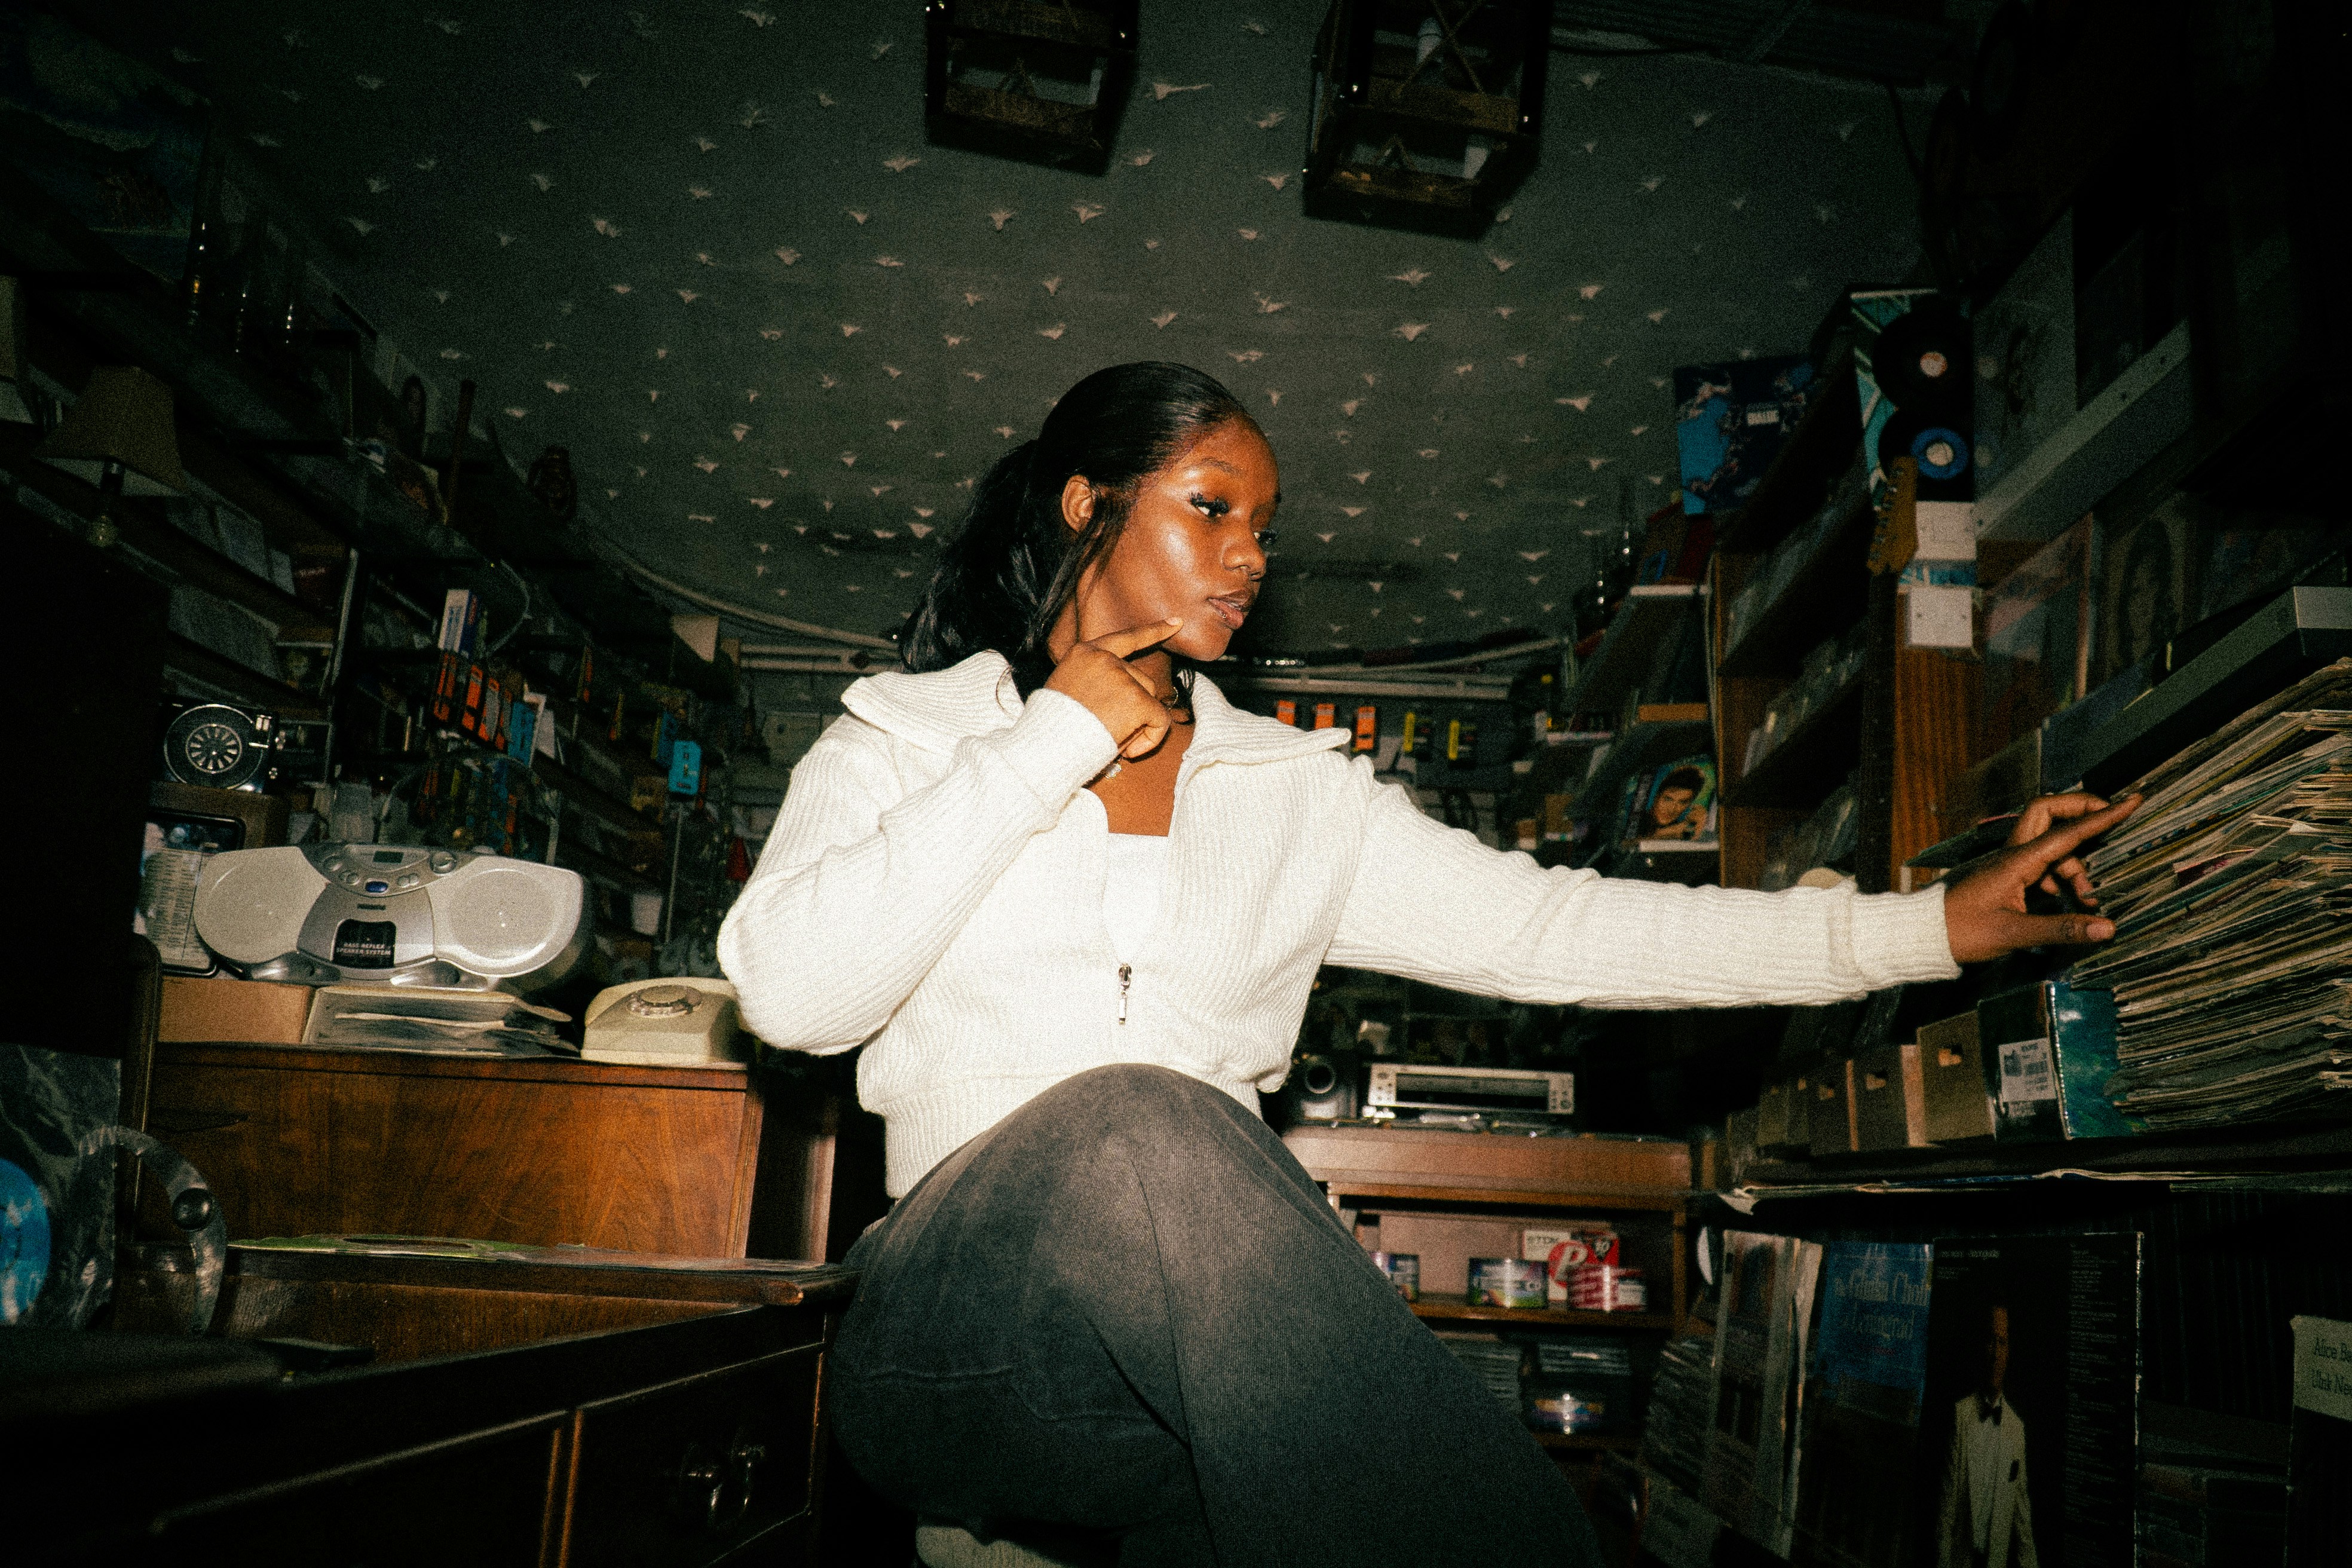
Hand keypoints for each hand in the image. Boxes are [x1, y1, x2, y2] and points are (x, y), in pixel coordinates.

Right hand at [1045, 616, 1183, 759]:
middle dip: (1134, 704)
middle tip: (1110, 728)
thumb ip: (1095, 682)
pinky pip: (1160, 718)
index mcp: (1084, 652)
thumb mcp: (1068, 690)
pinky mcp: (1136, 698)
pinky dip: (1152, 737)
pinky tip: (1130, 750)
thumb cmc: (1055, 727)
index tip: (1176, 622)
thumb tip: (1129, 694)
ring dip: (1140, 720)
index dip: (1153, 631)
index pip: (1125, 638)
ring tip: (1112, 736)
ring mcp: (1121, 676)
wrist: (1048, 747)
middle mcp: (1104, 658)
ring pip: (1150, 697)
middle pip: (1140, 678)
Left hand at [1940, 792, 2140, 962]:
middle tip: (2110, 825)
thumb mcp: (2014, 933)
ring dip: (2075, 867)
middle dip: (2083, 815)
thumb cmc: (1961, 931)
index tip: (2131, 801)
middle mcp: (2014, 854)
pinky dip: (2060, 880)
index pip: (2068, 831)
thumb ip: (2061, 930)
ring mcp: (2009, 864)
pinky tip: (2066, 905)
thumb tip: (2107, 927)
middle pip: (2050, 815)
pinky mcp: (2007, 877)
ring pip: (2051, 847)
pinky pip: (2041, 867)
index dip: (2103, 816)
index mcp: (2017, 860)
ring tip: (2088, 901)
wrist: (1924, 934)